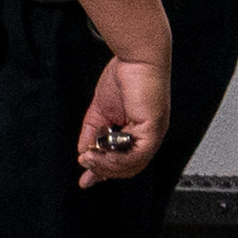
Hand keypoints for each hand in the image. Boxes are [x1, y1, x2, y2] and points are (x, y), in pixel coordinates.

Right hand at [77, 54, 167, 185]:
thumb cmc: (125, 76)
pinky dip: (118, 159)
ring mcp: (153, 133)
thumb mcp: (101, 111)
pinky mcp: (154, 128)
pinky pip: (137, 154)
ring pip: (133, 165)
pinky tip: (103, 154)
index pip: (124, 162)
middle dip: (103, 171)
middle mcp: (148, 135)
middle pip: (129, 168)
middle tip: (85, 163)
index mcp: (138, 132)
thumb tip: (84, 152)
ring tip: (90, 158)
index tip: (86, 179)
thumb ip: (93, 133)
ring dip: (107, 166)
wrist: (137, 58)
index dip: (104, 172)